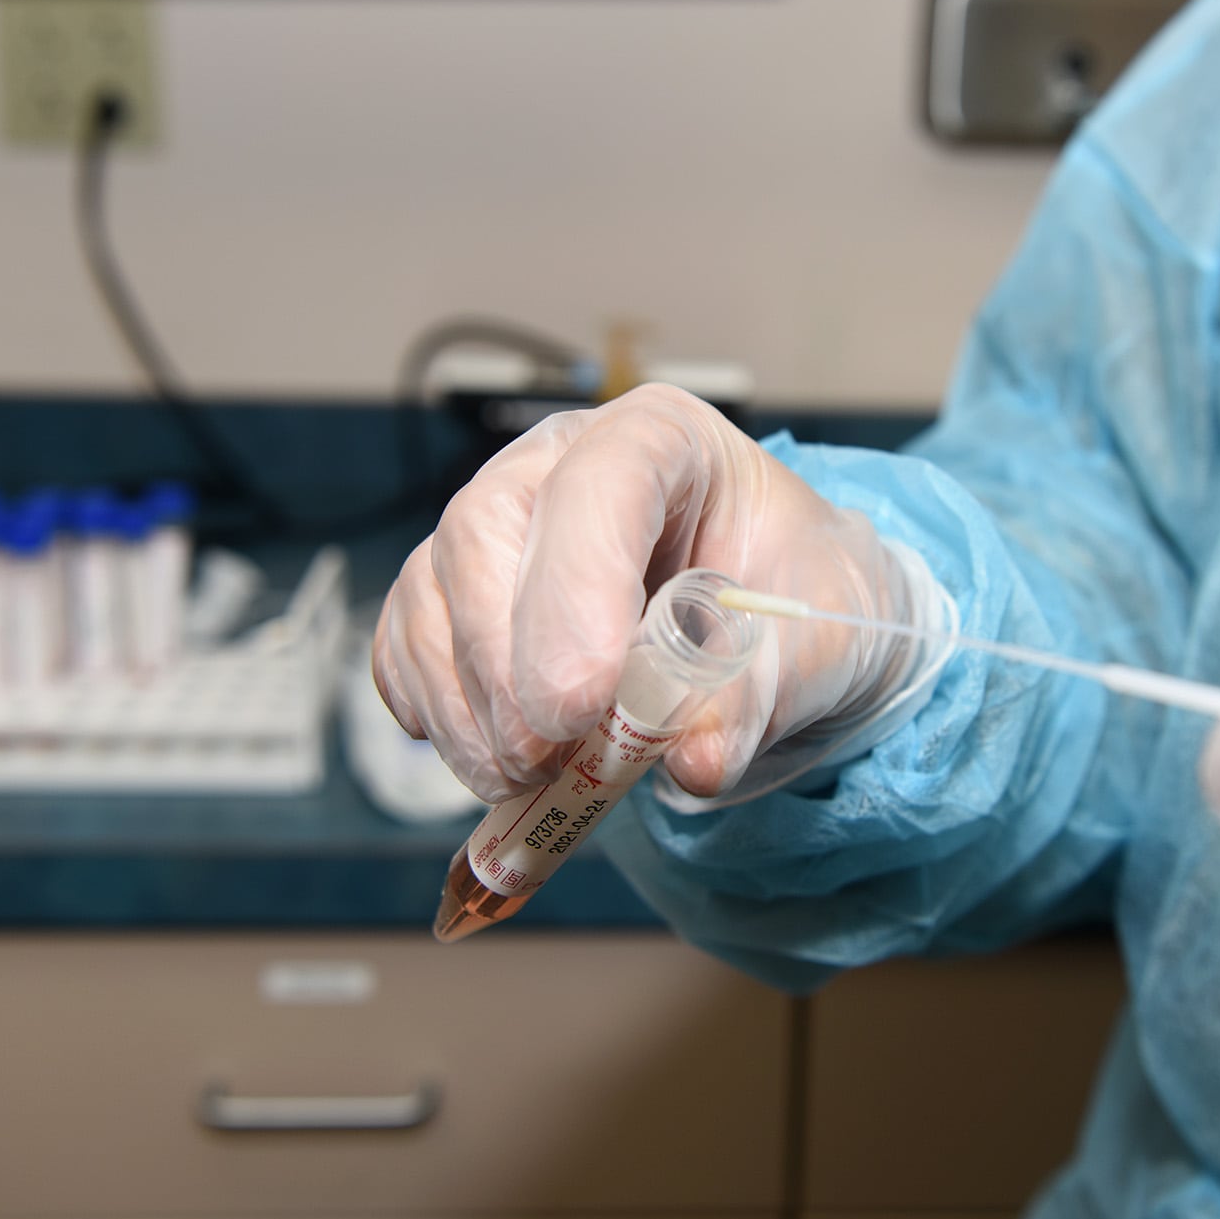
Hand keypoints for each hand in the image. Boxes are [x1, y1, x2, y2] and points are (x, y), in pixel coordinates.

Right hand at [373, 384, 935, 802]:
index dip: (578, 588)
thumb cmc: (795, 605)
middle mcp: (559, 463)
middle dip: (505, 660)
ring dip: (467, 705)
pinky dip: (436, 712)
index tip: (584, 702)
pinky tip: (492, 761)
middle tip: (546, 758)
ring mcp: (495, 523)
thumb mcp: (812, 647)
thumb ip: (757, 696)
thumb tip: (692, 762)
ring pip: (434, 592)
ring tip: (528, 780)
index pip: (601, 480)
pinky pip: (407, 644)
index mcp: (663, 438)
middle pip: (485, 530)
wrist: (775, 627)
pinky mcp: (453, 593)